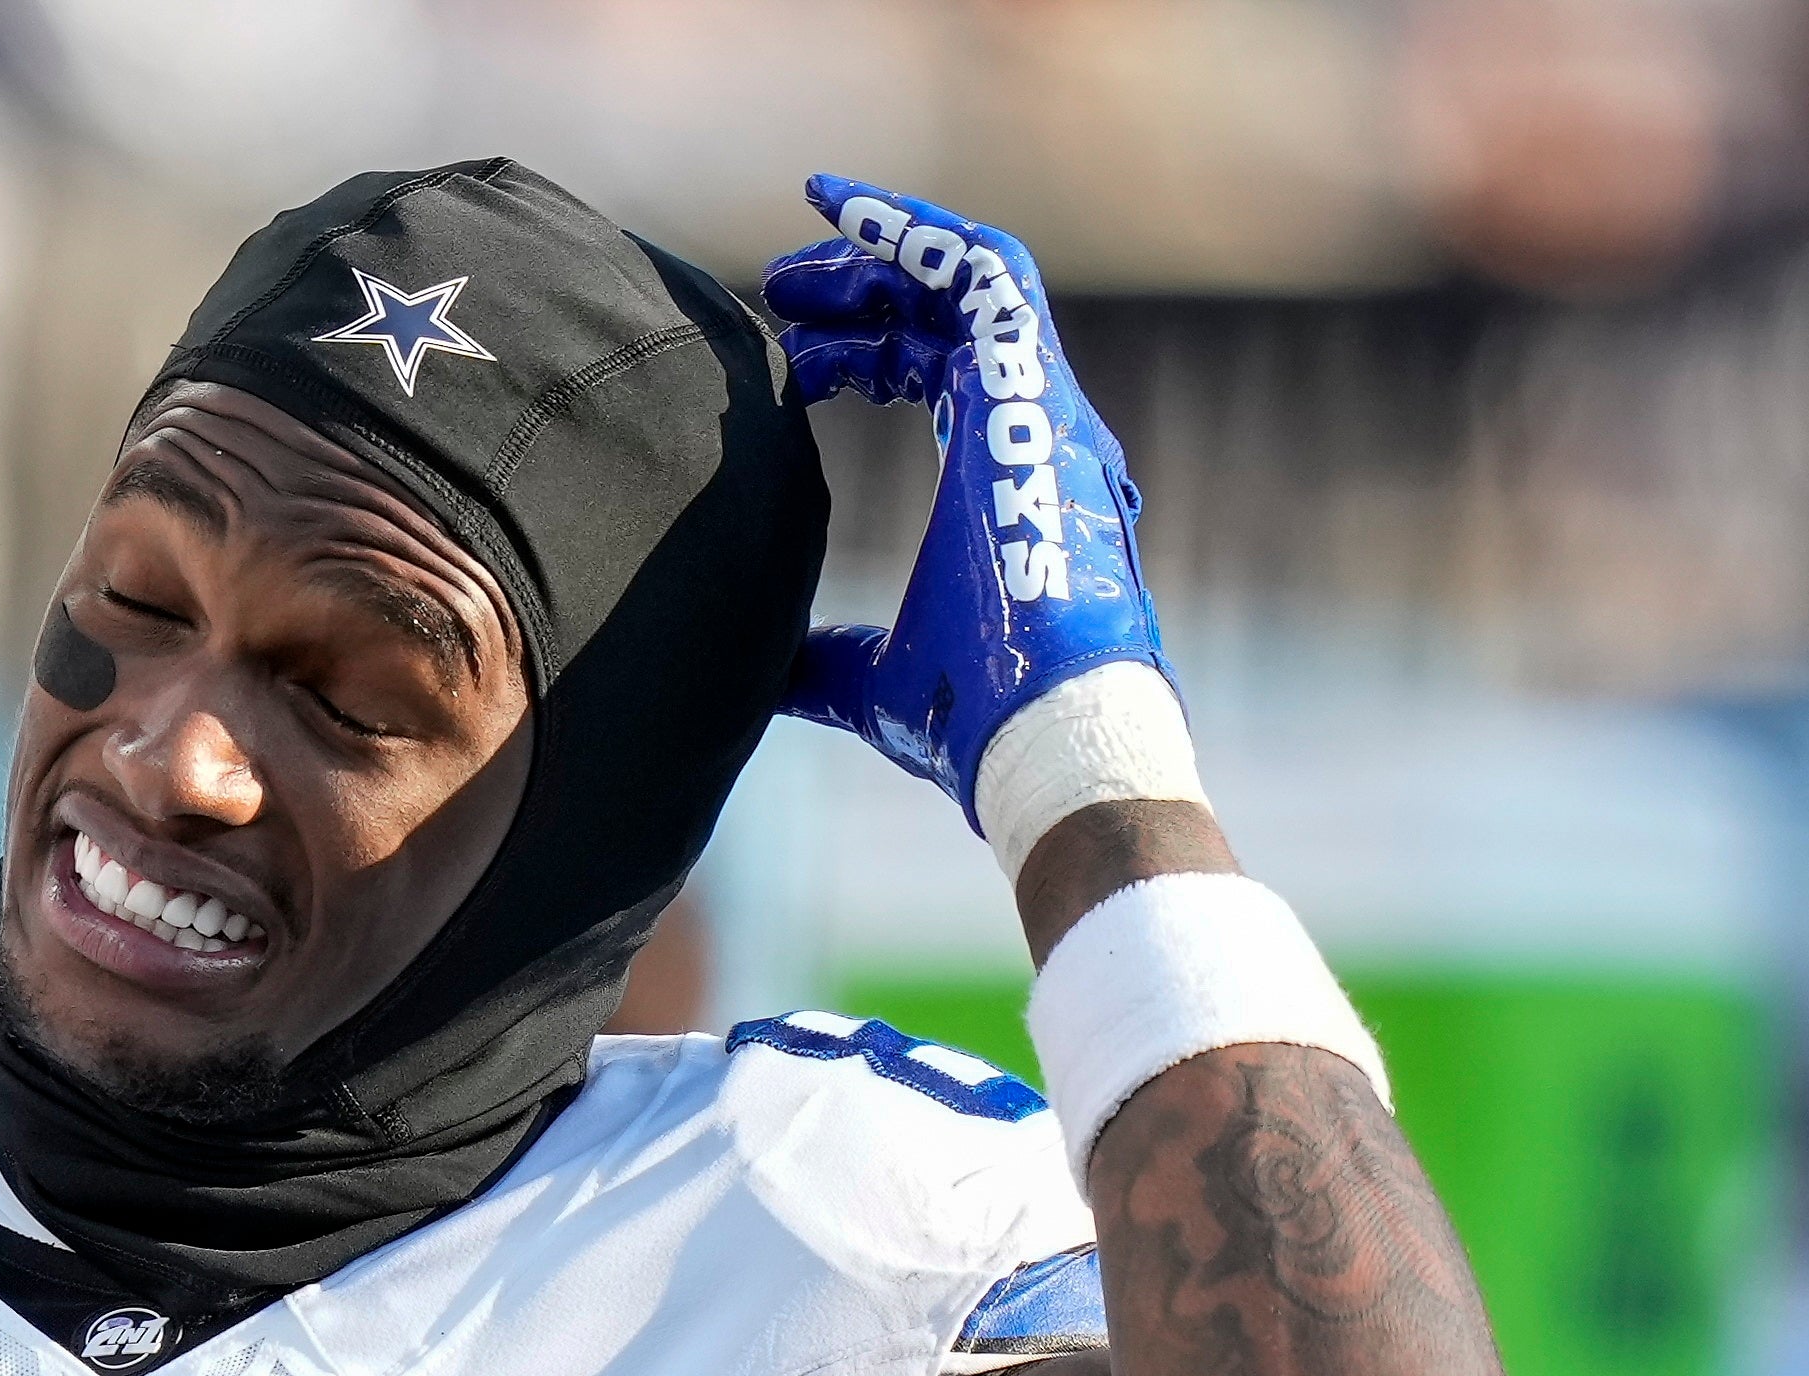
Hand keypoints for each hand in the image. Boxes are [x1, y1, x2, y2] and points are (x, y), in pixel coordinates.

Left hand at [764, 177, 1167, 829]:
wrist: (1044, 728)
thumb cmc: (975, 716)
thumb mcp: (876, 681)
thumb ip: (827, 663)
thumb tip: (765, 675)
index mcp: (1001, 477)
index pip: (938, 375)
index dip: (865, 350)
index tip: (790, 351)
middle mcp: (1032, 429)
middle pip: (951, 318)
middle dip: (865, 291)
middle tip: (778, 287)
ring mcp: (1041, 407)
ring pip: (976, 278)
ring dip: (888, 249)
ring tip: (806, 243)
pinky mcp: (1034, 395)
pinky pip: (990, 276)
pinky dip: (923, 234)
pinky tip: (853, 215)